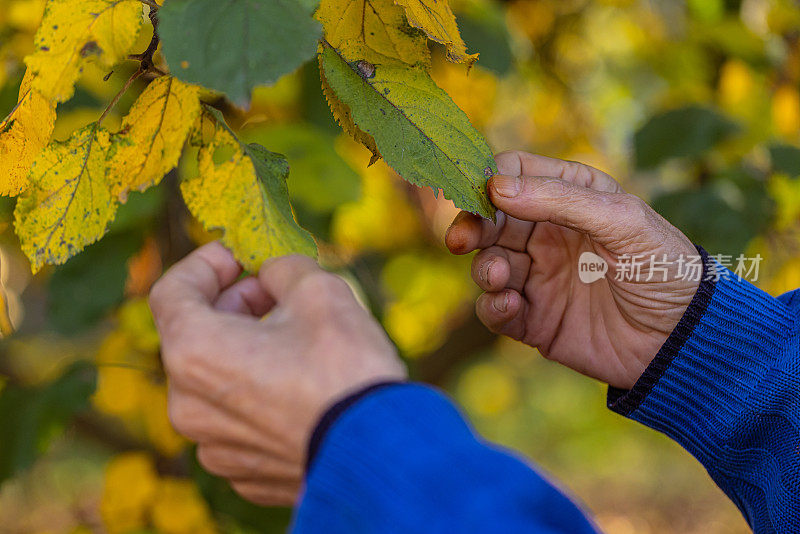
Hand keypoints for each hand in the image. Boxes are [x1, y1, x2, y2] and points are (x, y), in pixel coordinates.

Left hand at [149, 243, 405, 504]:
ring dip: (245, 351)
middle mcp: (189, 406)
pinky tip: (301, 385)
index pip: (171, 292)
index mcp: (194, 353)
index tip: (239, 256)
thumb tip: (272, 272)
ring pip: (217, 383)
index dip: (205, 263)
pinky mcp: (244, 473)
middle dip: (231, 305)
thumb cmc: (344, 366)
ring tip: (294, 338)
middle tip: (274, 291)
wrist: (381, 450)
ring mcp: (215, 447)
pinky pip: (240, 420)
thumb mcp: (318, 290)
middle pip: (194, 338)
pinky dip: (259, 394)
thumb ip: (282, 268)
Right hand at [446, 152, 698, 389]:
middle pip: (490, 219)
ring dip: (485, 267)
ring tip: (500, 275)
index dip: (490, 179)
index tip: (478, 193)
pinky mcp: (534, 320)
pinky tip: (511, 306)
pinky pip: (496, 310)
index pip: (515, 174)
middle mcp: (548, 233)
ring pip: (487, 263)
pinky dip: (493, 307)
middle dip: (472, 226)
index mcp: (571, 197)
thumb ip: (560, 200)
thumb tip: (495, 186)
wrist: (684, 342)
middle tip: (460, 238)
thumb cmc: (663, 269)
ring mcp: (539, 277)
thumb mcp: (622, 221)